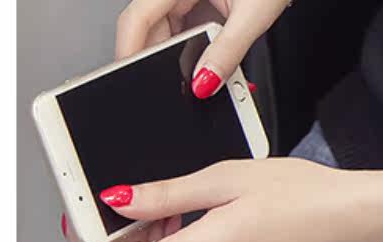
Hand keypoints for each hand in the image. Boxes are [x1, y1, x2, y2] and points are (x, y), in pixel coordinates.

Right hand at [116, 0, 288, 97]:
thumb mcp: (254, 16)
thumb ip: (229, 51)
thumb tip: (204, 82)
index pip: (137, 17)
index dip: (129, 49)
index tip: (129, 75)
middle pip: (147, 23)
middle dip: (158, 56)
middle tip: (173, 83)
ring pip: (163, 24)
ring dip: (175, 49)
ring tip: (193, 69)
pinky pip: (180, 20)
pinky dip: (188, 40)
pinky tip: (202, 54)